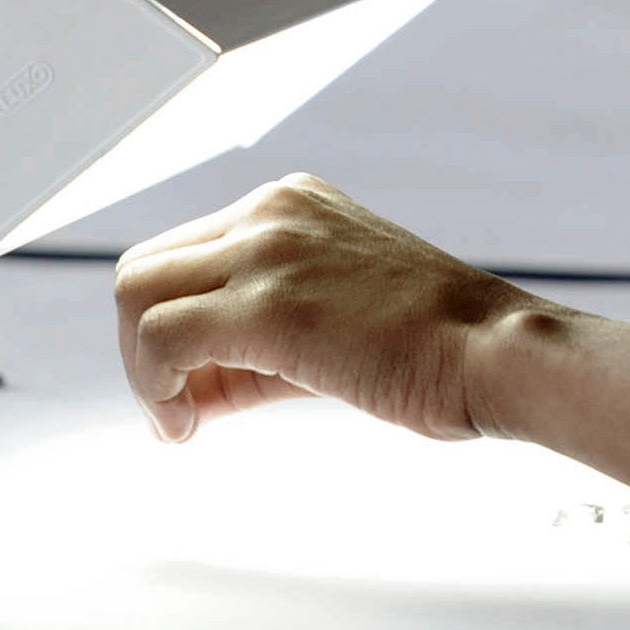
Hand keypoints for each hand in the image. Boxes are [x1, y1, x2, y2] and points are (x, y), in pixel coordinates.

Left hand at [114, 174, 531, 443]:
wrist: (493, 353)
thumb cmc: (434, 349)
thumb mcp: (333, 319)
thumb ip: (258, 339)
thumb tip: (190, 386)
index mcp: (290, 204)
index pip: (184, 256)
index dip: (172, 327)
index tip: (192, 384)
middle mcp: (270, 211)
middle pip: (145, 269)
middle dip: (143, 347)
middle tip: (175, 407)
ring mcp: (266, 250)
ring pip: (136, 296)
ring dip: (141, 370)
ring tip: (177, 420)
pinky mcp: (266, 304)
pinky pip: (161, 338)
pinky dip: (155, 389)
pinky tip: (185, 426)